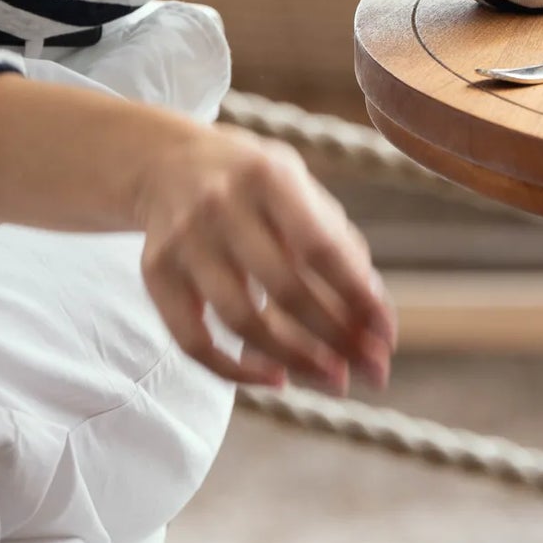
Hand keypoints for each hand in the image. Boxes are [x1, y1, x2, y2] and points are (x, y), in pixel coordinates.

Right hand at [134, 122, 397, 393]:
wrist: (164, 162)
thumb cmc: (253, 185)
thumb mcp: (297, 187)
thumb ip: (336, 244)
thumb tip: (375, 324)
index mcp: (268, 175)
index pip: (321, 247)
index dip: (359, 297)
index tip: (387, 337)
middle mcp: (221, 203)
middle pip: (285, 288)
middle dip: (335, 338)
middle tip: (371, 372)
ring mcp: (183, 239)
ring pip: (241, 319)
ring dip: (295, 360)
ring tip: (333, 380)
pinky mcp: (155, 272)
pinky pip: (193, 340)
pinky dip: (235, 371)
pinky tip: (274, 378)